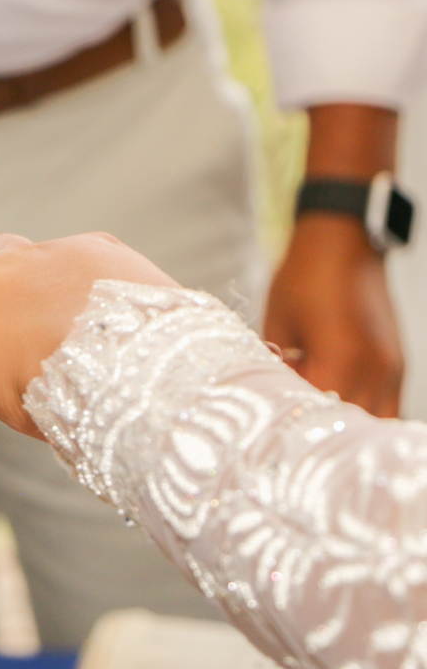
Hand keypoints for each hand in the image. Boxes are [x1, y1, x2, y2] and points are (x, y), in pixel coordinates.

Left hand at [263, 214, 402, 416]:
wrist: (344, 241)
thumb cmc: (304, 277)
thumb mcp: (277, 324)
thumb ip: (279, 367)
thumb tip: (274, 397)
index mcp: (342, 360)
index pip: (322, 417)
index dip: (297, 426)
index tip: (275, 427)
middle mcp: (375, 370)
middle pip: (353, 428)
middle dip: (322, 431)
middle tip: (294, 423)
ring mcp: (392, 369)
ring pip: (378, 422)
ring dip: (348, 425)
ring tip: (316, 413)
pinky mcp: (398, 364)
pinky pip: (388, 405)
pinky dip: (365, 413)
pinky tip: (336, 403)